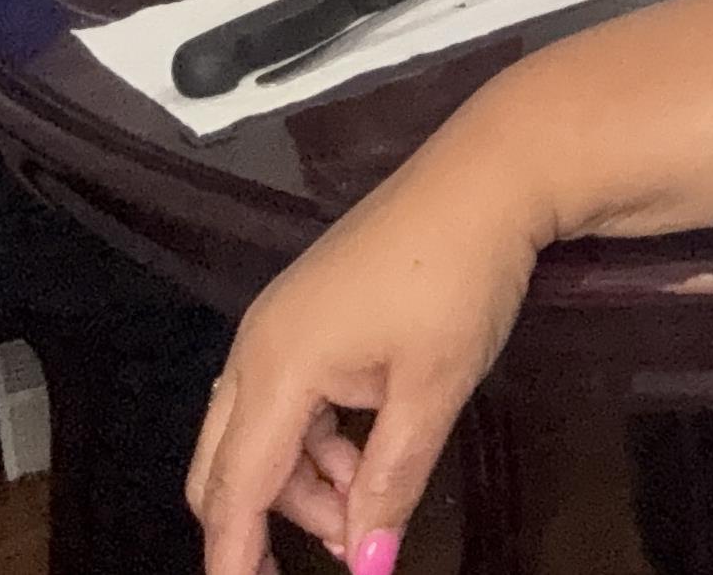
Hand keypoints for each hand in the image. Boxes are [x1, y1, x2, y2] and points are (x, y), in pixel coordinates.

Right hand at [187, 136, 549, 574]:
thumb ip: (390, 484)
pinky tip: (364, 457)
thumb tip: (365, 565)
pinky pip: (284, 400)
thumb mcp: (432, 391)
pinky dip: (314, 443)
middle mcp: (259, 346)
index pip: (234, 489)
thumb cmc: (460, 278)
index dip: (233, 557)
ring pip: (258, 435)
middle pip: (225, 466)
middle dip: (265, 523)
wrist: (487, 177)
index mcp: (277, 366)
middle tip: (335, 553)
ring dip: (301, 484)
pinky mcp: (306, 313)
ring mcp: (279, 323)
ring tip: (369, 508)